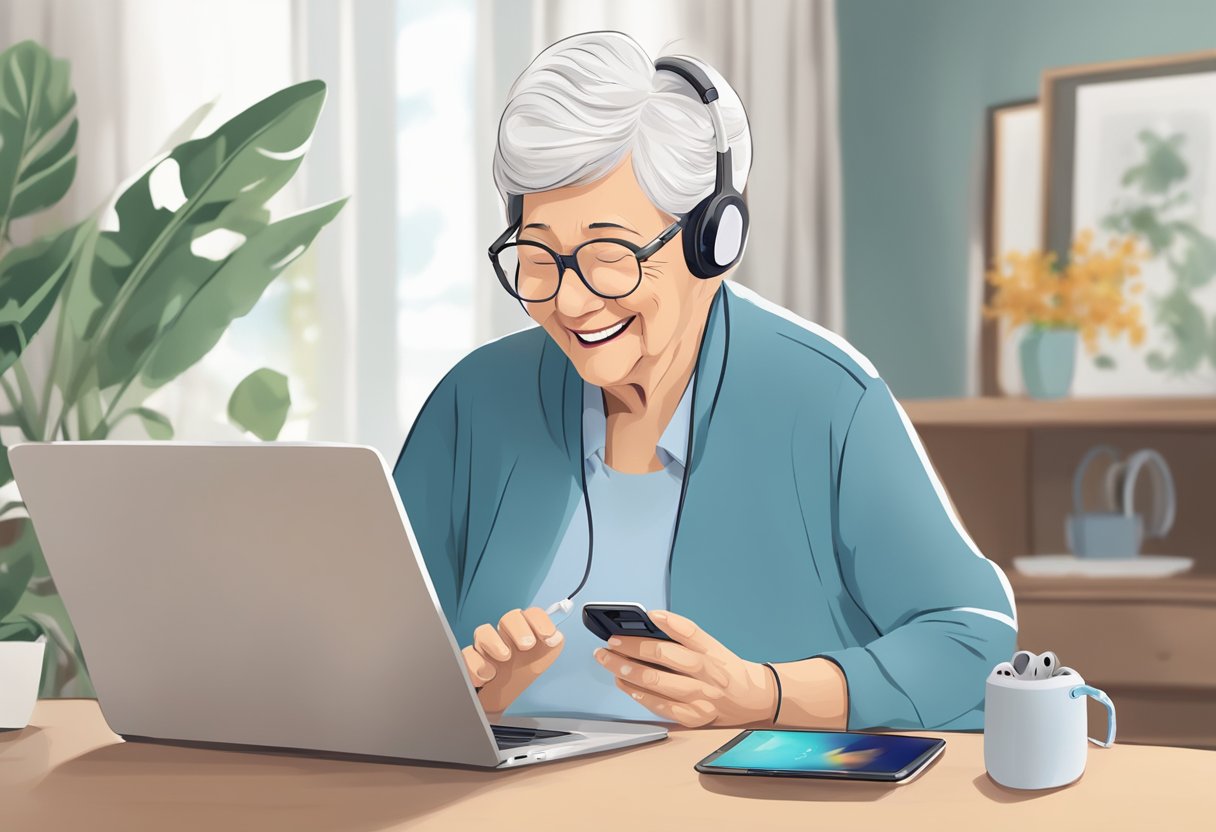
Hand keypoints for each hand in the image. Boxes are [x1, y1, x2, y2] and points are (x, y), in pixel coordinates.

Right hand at [461, 607, 563, 715]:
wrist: (506, 694)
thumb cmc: (525, 670)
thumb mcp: (545, 657)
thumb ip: (553, 644)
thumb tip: (555, 636)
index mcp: (526, 629)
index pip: (532, 615)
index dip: (540, 621)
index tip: (548, 636)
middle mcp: (505, 634)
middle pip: (509, 618)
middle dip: (518, 629)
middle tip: (527, 645)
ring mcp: (487, 647)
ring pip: (483, 632)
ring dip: (494, 642)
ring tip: (506, 657)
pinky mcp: (472, 662)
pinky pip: (466, 656)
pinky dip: (476, 664)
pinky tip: (488, 675)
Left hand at [594, 610, 776, 727]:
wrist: (752, 700)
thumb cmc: (726, 669)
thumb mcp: (712, 645)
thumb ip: (684, 632)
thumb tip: (653, 619)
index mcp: (711, 653)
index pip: (684, 634)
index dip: (662, 624)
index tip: (639, 618)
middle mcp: (707, 676)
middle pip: (665, 658)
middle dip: (631, 650)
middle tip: (609, 644)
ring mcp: (699, 699)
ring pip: (658, 684)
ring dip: (629, 672)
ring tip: (610, 662)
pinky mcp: (692, 719)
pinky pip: (660, 707)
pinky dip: (639, 695)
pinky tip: (625, 685)